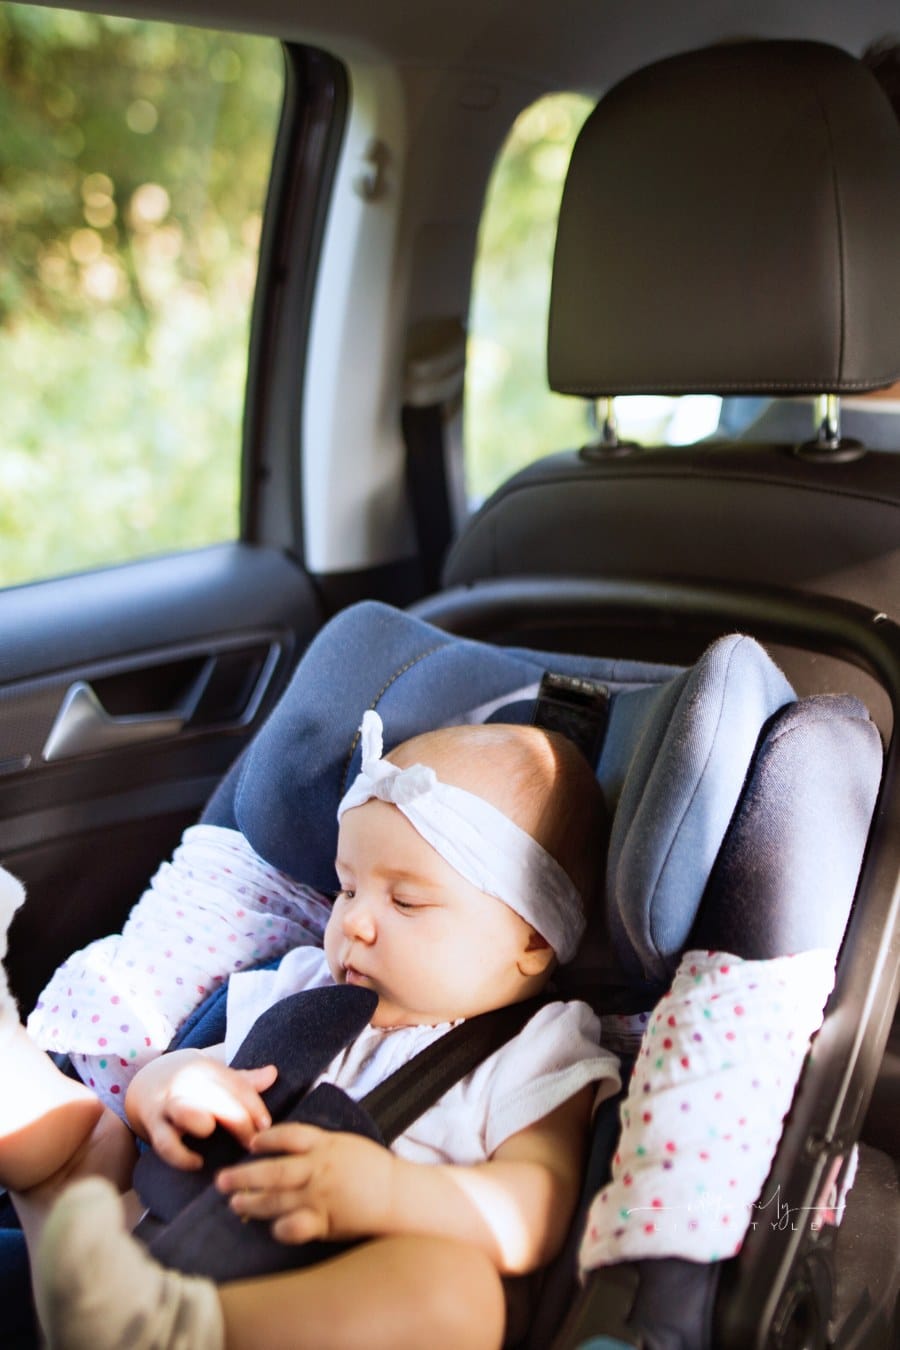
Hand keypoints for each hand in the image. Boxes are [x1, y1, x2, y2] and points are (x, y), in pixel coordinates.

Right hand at [124, 1049, 276, 1169]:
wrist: (148, 1081)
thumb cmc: (194, 1085)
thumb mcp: (217, 1076)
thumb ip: (245, 1080)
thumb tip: (273, 1073)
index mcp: (209, 1070)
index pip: (237, 1086)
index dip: (254, 1107)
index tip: (266, 1127)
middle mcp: (189, 1084)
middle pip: (217, 1098)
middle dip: (238, 1120)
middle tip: (253, 1143)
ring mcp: (170, 1104)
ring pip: (185, 1111)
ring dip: (201, 1123)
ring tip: (216, 1138)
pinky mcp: (154, 1125)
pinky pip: (166, 1143)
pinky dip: (181, 1156)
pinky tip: (197, 1163)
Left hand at [215, 1123, 396, 1243]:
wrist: (399, 1195)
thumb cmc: (372, 1169)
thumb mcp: (345, 1145)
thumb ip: (317, 1145)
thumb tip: (287, 1146)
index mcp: (325, 1145)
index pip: (288, 1136)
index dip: (266, 1139)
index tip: (250, 1143)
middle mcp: (319, 1168)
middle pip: (274, 1170)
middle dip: (244, 1175)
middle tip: (221, 1180)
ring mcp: (321, 1195)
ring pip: (278, 1199)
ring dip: (253, 1202)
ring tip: (235, 1204)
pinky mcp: (326, 1220)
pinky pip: (296, 1226)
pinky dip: (281, 1228)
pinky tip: (270, 1228)